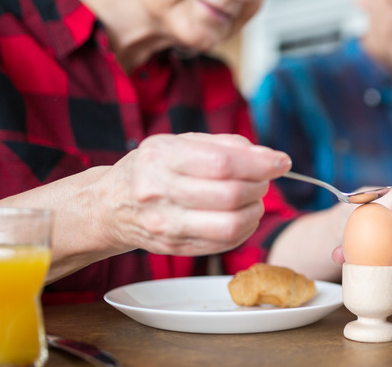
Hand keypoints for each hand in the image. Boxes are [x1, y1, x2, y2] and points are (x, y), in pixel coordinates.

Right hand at [97, 132, 291, 255]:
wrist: (109, 206)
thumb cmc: (152, 168)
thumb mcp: (179, 142)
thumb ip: (224, 145)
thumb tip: (267, 156)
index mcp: (161, 158)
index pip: (222, 163)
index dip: (260, 163)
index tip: (281, 162)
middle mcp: (159, 193)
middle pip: (230, 195)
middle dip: (260, 185)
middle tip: (265, 178)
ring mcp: (166, 226)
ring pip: (231, 225)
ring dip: (256, 210)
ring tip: (254, 197)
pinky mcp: (176, 248)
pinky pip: (225, 243)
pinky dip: (245, 228)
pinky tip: (243, 214)